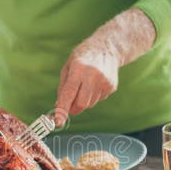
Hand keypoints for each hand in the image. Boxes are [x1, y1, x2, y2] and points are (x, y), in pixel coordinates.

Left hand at [54, 9, 155, 125]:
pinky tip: (94, 84)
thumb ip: (62, 87)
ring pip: (89, 104)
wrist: (107, 48)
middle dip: (73, 108)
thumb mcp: (68, 67)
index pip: (69, 93)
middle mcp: (93, 75)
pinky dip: (92, 96)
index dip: (63, 109)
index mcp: (79, 69)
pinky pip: (98, 100)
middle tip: (69, 103)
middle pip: (81, 104)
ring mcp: (104, 82)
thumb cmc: (83, 57)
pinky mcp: (112, 87)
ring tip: (85, 85)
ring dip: (83, 100)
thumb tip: (58, 107)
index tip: (58, 121)